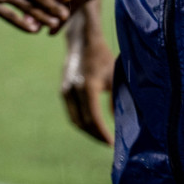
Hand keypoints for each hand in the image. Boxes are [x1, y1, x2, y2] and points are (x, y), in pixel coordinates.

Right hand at [62, 0, 115, 144]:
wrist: (82, 39)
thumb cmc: (104, 56)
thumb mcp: (115, 75)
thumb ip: (117, 99)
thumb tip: (120, 122)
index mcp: (88, 85)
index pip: (93, 117)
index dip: (102, 133)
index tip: (112, 144)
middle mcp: (73, 89)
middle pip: (82, 122)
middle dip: (96, 136)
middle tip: (110, 144)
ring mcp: (65, 90)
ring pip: (75, 119)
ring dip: (88, 131)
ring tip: (103, 138)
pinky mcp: (64, 90)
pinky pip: (72, 113)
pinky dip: (82, 123)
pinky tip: (94, 127)